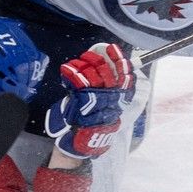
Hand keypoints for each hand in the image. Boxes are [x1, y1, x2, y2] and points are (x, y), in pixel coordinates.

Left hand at [45, 43, 134, 159]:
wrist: (81, 143)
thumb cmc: (91, 125)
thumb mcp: (105, 108)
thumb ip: (107, 92)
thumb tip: (106, 71)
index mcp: (117, 99)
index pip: (124, 76)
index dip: (119, 60)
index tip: (113, 48)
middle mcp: (109, 99)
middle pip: (107, 71)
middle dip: (97, 59)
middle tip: (90, 56)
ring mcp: (96, 100)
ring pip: (92, 73)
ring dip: (83, 63)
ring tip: (78, 63)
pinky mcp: (81, 102)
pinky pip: (78, 81)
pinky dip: (71, 72)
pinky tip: (68, 69)